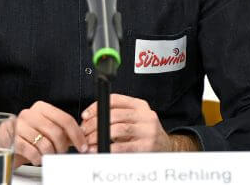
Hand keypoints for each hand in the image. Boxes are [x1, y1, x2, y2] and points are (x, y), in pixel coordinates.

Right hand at [14, 101, 87, 166]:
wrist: (5, 141)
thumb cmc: (28, 134)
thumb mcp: (46, 128)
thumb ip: (63, 131)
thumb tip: (82, 138)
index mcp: (41, 108)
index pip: (65, 119)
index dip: (77, 135)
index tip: (82, 146)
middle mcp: (29, 114)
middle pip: (56, 132)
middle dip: (62, 147)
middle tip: (61, 153)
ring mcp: (19, 126)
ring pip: (45, 144)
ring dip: (50, 154)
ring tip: (47, 155)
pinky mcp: (12, 140)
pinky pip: (33, 153)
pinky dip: (38, 159)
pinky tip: (36, 158)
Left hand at [80, 93, 199, 152]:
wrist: (166, 147)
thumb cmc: (144, 133)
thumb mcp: (134, 119)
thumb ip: (116, 115)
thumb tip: (89, 120)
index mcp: (139, 105)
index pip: (114, 99)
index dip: (96, 106)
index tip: (85, 116)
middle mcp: (145, 115)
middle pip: (114, 114)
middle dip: (94, 124)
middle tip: (84, 132)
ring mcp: (148, 130)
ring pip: (118, 129)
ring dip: (99, 136)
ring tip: (89, 143)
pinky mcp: (148, 145)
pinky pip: (125, 146)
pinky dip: (110, 148)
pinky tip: (101, 150)